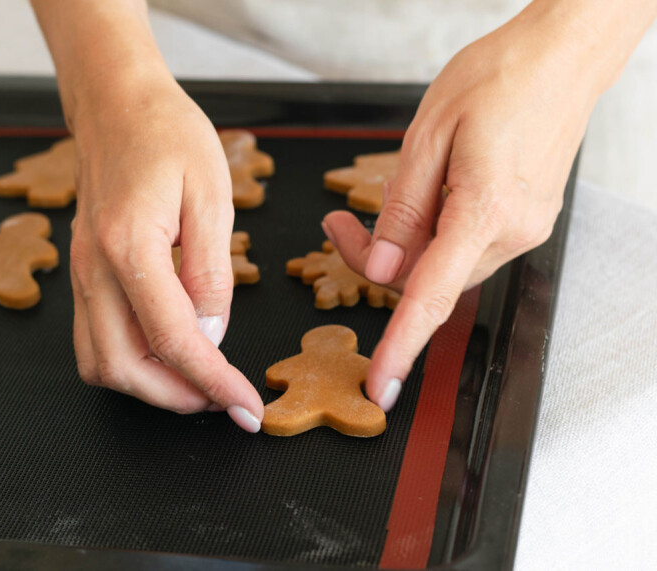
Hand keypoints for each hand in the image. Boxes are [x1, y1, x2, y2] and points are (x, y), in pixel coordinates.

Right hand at [68, 69, 262, 430]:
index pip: (172, 340)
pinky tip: (169, 352)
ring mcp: (80, 273)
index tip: (245, 407)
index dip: (213, 382)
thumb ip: (211, 274)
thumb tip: (211, 336)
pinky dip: (132, 361)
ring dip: (150, 385)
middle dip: (176, 398)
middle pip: (122, 367)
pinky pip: (95, 338)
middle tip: (224, 399)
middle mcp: (92, 269)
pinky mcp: (83, 272)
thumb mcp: (212, 196)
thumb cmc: (168, 135)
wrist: (117, 104)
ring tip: (199, 381)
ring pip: (100, 361)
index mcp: (128, 247)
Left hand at [324, 6, 603, 410]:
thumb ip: (400, 210)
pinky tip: (429, 193)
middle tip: (339, 222)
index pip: (431, 295)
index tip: (380, 384)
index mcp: (485, 209)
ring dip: (405, 242)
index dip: (401, 345)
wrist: (561, 56)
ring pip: (443, 263)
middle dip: (376, 260)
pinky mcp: (524, 221)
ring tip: (390, 192)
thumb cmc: (498, 78)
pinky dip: (434, 232)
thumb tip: (379, 268)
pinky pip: (464, 246)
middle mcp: (512, 231)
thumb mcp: (427, 136)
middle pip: (426, 278)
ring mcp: (524, 229)